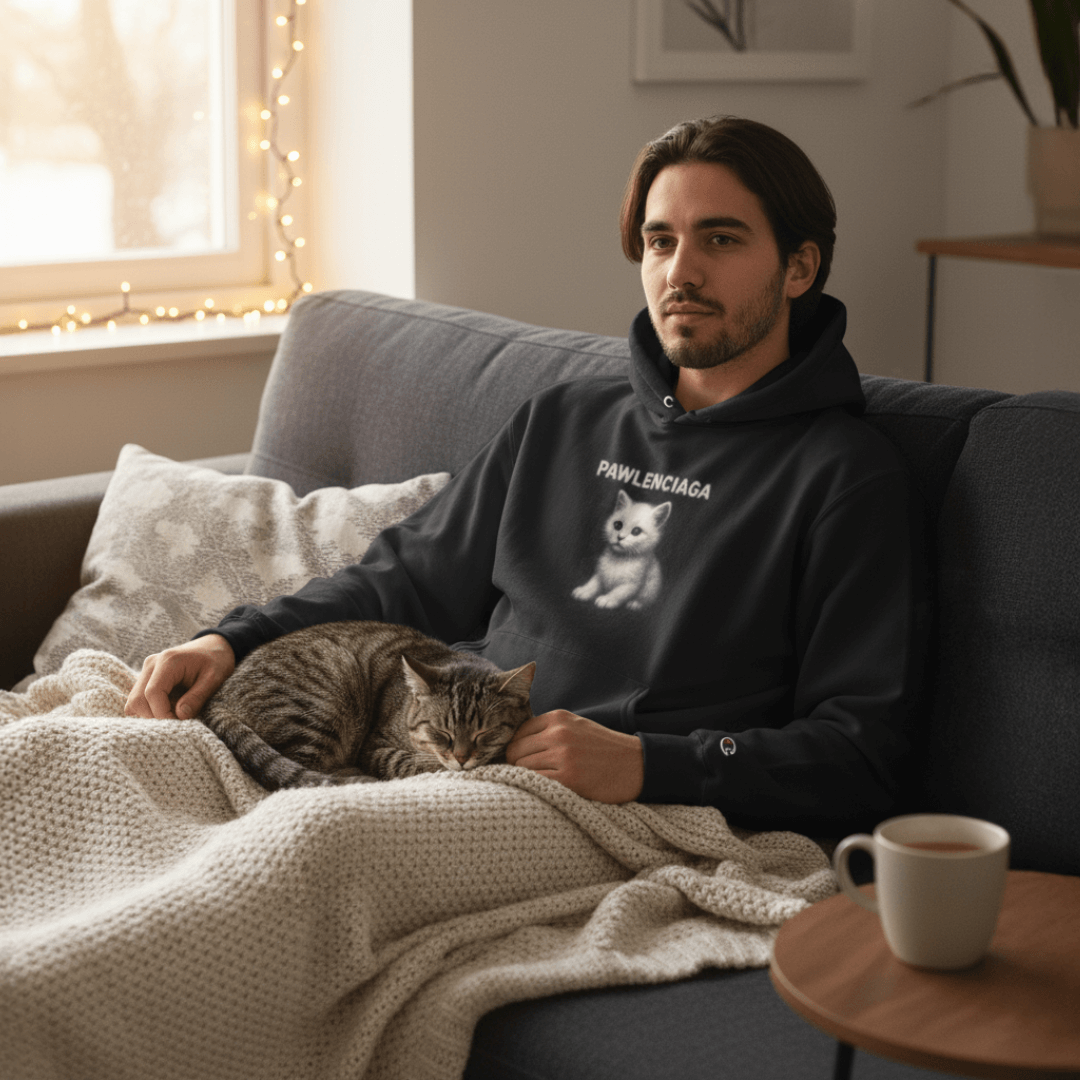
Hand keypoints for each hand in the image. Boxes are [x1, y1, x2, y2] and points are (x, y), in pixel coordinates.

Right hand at [125, 634, 235, 719]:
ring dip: (151, 715)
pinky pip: (137, 699)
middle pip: (137, 700)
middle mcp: (151, 664)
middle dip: (155, 717)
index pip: (152, 694)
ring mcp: (146, 670)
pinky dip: (149, 709)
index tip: (180, 723)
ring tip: (174, 714)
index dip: (162, 713)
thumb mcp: (214, 678)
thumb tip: (180, 716)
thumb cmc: (216, 661)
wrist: (213, 647)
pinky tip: (168, 709)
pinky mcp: (145, 677)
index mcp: (168, 661)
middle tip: (178, 722)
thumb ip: (197, 697)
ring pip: (134, 702)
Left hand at [505, 709, 643, 802]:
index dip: (517, 747)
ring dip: (524, 777)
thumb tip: (516, 744)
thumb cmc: (603, 749)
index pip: (519, 731)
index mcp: (559, 718)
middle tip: (527, 774)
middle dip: (517, 763)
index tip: (521, 759)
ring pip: (522, 767)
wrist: (635, 765)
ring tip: (538, 782)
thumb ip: (549, 730)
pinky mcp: (569, 778)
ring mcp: (563, 755)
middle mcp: (558, 733)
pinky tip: (545, 789)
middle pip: (515, 750)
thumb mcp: (576, 727)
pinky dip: (534, 787)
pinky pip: (535, 782)